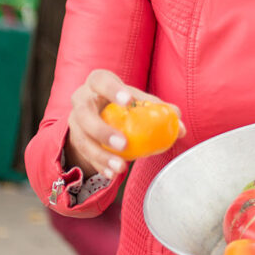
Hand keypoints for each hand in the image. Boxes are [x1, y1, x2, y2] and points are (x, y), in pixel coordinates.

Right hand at [67, 69, 185, 179]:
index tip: (130, 101)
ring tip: (121, 167)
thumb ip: (158, 109)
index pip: (101, 80)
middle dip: (102, 130)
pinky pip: (85, 155)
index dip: (113, 90)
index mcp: (98, 82)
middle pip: (84, 113)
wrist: (98, 112)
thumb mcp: (137, 100)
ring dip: (101, 155)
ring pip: (82, 139)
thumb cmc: (122, 102)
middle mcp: (81, 99)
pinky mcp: (75, 140)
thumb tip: (180, 127)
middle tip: (123, 144)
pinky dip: (100, 165)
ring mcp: (74, 121)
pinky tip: (112, 174)